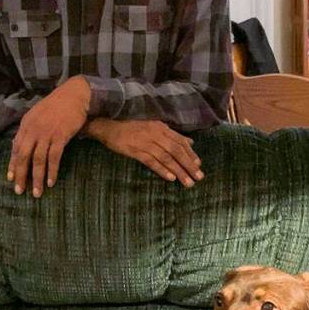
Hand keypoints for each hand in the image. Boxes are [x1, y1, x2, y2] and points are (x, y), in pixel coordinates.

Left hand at [8, 76, 90, 197]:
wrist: (74, 95)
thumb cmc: (57, 105)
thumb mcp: (38, 114)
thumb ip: (29, 129)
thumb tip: (20, 144)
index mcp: (26, 124)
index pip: (15, 148)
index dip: (12, 164)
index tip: (10, 178)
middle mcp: (33, 129)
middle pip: (23, 156)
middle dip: (20, 175)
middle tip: (19, 191)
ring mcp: (46, 133)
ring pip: (38, 160)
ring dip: (36, 178)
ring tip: (37, 193)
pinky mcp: (60, 136)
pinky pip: (54, 157)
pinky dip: (51, 171)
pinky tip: (50, 182)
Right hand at [85, 119, 203, 186]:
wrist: (109, 127)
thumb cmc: (132, 128)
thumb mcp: (154, 127)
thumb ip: (171, 135)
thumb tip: (190, 142)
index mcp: (161, 128)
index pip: (180, 141)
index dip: (190, 154)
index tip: (199, 165)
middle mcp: (156, 134)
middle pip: (176, 151)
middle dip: (189, 165)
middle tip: (198, 177)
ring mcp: (146, 142)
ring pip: (166, 158)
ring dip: (179, 170)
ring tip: (188, 182)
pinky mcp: (135, 151)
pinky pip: (151, 161)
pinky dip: (162, 170)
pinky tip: (170, 178)